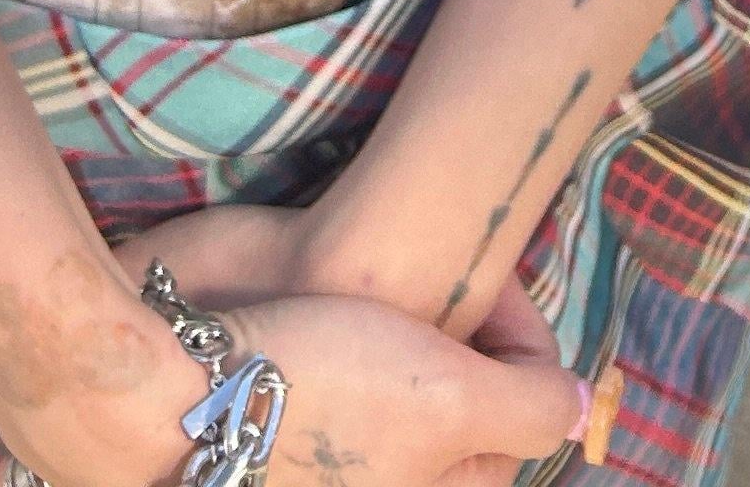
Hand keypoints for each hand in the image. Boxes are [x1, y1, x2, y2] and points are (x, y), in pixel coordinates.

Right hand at [111, 282, 582, 486]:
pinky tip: (331, 321)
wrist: (173, 393)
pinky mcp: (292, 451)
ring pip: (411, 395)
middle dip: (461, 340)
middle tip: (434, 287)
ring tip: (379, 299)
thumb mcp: (445, 396)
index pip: (524, 412)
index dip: (515, 333)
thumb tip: (576, 406)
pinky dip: (358, 352)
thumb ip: (526, 406)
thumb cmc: (312, 389)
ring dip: (409, 340)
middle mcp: (394, 485)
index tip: (485, 282)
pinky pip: (355, 398)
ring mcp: (339, 471)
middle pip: (464, 407)